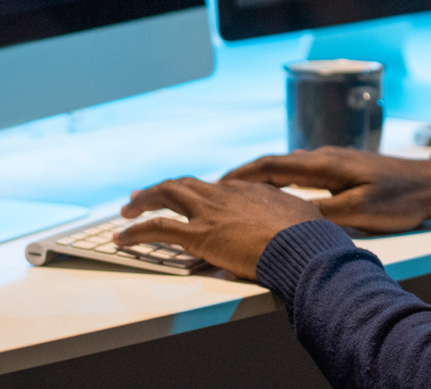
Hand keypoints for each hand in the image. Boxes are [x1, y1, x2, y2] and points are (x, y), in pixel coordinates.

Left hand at [118, 177, 322, 280]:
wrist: (303, 245)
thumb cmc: (309, 237)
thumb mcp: (301, 218)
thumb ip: (288, 220)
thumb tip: (294, 229)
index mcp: (250, 190)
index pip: (214, 187)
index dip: (196, 192)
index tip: (187, 198)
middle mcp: (226, 194)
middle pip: (185, 184)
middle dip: (161, 189)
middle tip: (143, 196)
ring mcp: (211, 212)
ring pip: (167, 194)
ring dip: (144, 200)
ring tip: (127, 210)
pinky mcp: (199, 235)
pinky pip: (157, 228)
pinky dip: (135, 232)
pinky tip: (121, 238)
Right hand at [221, 148, 430, 234]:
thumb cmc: (400, 199)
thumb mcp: (361, 211)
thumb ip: (324, 215)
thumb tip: (286, 219)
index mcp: (327, 164)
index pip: (274, 165)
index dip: (243, 174)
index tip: (218, 184)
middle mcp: (327, 157)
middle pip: (276, 163)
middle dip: (245, 175)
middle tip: (217, 190)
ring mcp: (335, 162)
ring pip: (289, 167)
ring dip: (262, 177)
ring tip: (238, 193)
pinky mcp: (344, 170)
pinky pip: (302, 172)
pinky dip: (281, 180)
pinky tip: (277, 194)